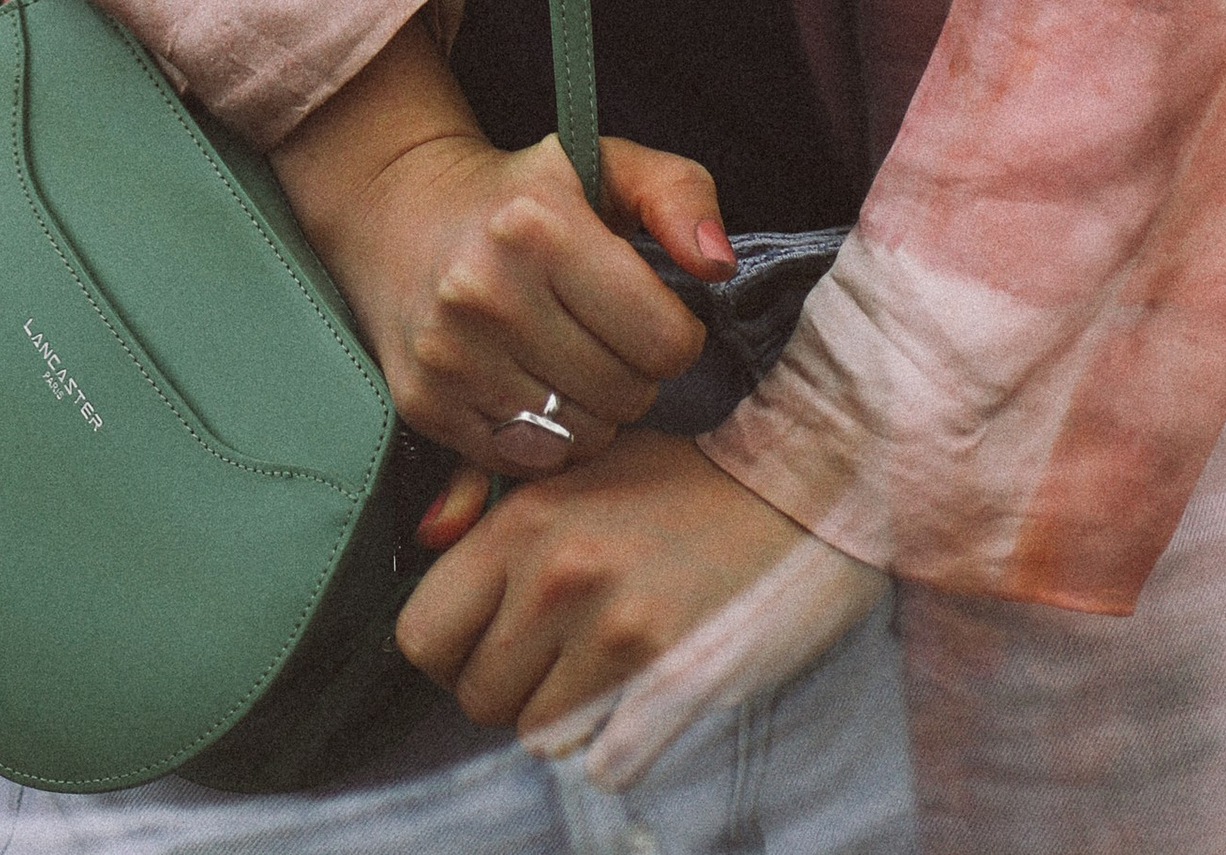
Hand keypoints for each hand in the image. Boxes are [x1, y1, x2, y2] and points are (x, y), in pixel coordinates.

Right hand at [271, 22, 729, 470]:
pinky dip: (542, 436)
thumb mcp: (607, 166)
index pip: (666, 342)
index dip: (674, 332)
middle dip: (633, 372)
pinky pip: (528, 460)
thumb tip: (718, 266)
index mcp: (540, 224)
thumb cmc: (524, 192)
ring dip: (590, 408)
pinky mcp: (424, 401)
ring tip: (565, 356)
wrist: (398, 206)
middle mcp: (486, 289)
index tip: (645, 310)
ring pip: (582, 436)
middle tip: (602, 333)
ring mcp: (449, 352)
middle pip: (628, 396)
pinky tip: (527, 383)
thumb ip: (680, 196)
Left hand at [397, 428, 804, 731]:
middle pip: (476, 697)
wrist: (804, 482)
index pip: (420, 635)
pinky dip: (618, 744)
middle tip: (560, 650)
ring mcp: (617, 634)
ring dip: (565, 715)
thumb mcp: (578, 461)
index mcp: (524, 519)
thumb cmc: (687, 473)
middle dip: (511, 684)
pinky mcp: (676, 684)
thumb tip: (427, 539)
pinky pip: (603, 765)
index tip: (488, 635)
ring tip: (607, 664)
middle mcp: (558, 576)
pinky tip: (645, 695)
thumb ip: (488, 498)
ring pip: (536, 737)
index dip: (450, 647)